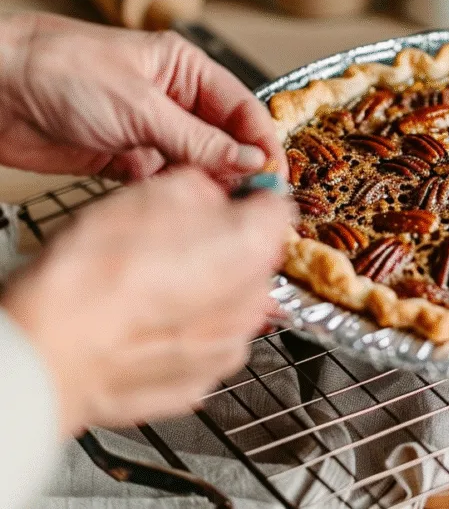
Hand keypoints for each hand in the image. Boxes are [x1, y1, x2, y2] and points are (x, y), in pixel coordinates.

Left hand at [0, 13, 284, 182]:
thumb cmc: (56, 70)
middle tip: (250, 202)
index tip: (274, 177)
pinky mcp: (121, 158)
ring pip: (194, 165)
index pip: (241, 109)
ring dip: (205, 186)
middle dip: (239, 170)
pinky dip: (171, 197)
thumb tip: (249, 161)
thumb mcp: (141, 107)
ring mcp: (146, 130)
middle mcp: (171, 99)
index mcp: (184, 70)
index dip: (262, 143)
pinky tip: (179, 209)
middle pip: (223, 140)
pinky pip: (160, 182)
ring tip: (218, 210)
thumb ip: (198, 140)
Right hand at [1, 168, 292, 435]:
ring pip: (227, 303)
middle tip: (170, 242)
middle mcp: (252, 303)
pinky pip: (199, 343)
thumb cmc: (95, 273)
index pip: (276, 207)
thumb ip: (203, 188)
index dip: (248, 197)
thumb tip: (212, 193)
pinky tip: (141, 321)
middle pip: (252, 259)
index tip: (228, 197)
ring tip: (147, 286)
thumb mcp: (154, 192)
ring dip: (201, 292)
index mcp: (253, 247)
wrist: (49, 347)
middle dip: (222, 247)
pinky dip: (178, 332)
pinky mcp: (197, 382)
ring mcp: (226, 349)